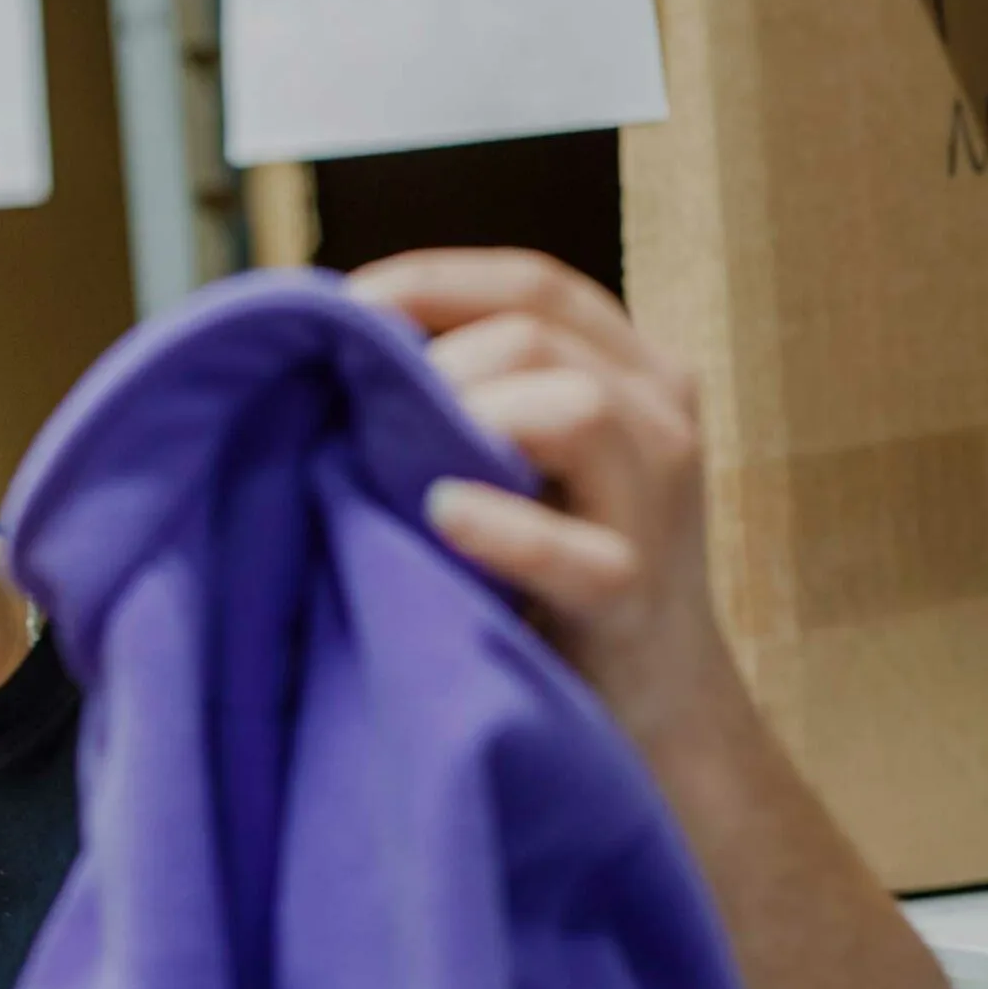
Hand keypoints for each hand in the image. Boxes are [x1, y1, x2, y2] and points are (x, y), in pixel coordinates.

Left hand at [349, 249, 737, 739]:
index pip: (533, 284)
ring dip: (472, 421)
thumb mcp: (521, 460)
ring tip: (403, 464)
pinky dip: (504, 531)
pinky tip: (440, 516)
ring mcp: (657, 508)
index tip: (339, 309)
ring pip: (577, 409)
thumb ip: (468, 398)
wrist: (652, 705)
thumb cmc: (550, 570)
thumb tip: (328, 346)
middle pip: (538, 337)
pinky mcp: (632, 598)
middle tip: (358, 414)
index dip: (430, 282)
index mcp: (631, 372)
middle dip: (435, 363)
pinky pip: (574, 555)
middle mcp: (659, 420)